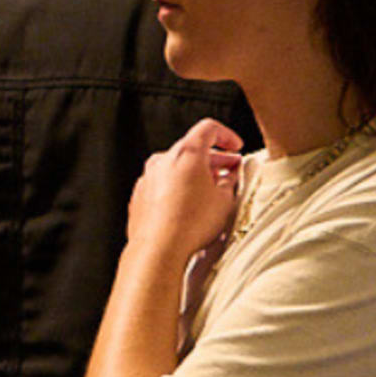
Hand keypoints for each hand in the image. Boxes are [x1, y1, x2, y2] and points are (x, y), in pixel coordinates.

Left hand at [126, 120, 243, 262]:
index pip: (209, 129)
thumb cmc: (190, 224)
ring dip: (196, 173)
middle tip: (230, 169)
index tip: (235, 146)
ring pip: (176, 167)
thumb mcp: (224, 200)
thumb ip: (229, 181)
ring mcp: (148, 177)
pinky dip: (178, 186)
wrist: (158, 248)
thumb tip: (229, 176)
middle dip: (214, 158)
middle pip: (192, 149)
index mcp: (186, 153)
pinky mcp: (140, 195)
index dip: (227, 136)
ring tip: (212, 188)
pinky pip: (163, 183)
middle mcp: (162, 160)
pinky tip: (190, 202)